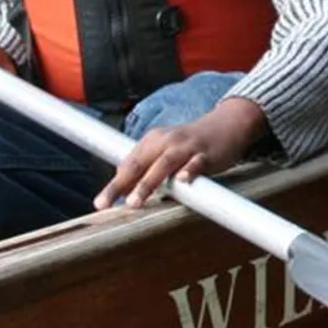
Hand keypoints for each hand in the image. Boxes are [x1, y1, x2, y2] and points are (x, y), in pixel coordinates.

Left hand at [100, 96, 266, 208]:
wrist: (227, 124)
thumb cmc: (191, 143)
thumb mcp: (165, 151)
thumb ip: (146, 167)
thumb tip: (124, 189)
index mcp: (152, 141)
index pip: (128, 164)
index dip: (114, 183)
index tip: (100, 202)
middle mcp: (166, 141)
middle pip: (138, 164)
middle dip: (119, 184)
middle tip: (103, 202)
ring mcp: (186, 147)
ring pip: (163, 164)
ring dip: (148, 183)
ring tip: (135, 201)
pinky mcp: (206, 154)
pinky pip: (196, 163)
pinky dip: (190, 171)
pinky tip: (183, 181)